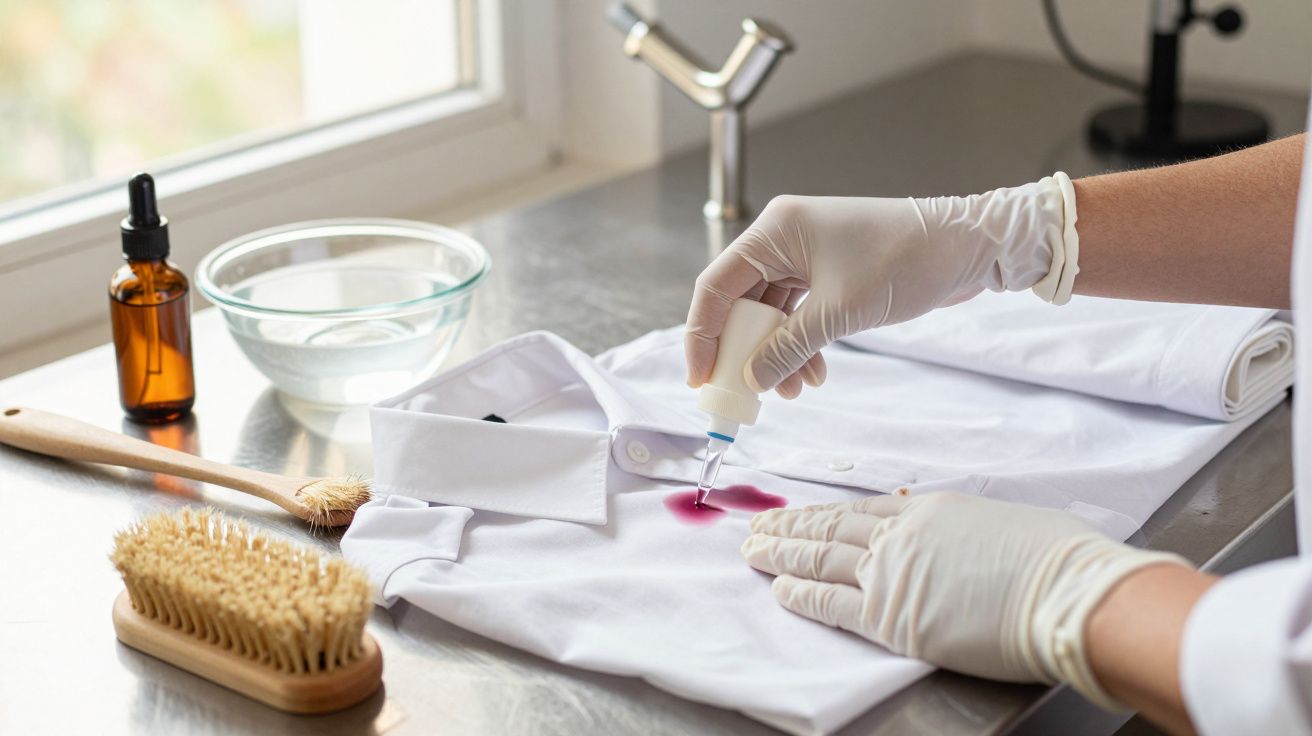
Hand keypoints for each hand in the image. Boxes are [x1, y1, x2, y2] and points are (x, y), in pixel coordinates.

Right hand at [686, 175, 1075, 395]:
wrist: (970, 246)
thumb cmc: (906, 261)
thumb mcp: (839, 312)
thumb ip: (787, 348)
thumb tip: (753, 380)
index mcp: (775, 231)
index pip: (716, 286)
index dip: (702, 335)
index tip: (701, 377)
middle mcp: (784, 239)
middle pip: (741, 303)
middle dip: (745, 352)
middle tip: (745, 393)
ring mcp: (807, 256)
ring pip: (772, 315)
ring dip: (777, 355)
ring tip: (793, 392)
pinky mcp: (830, 273)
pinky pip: (799, 315)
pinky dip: (801, 346)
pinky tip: (815, 374)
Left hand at [740, 492, 1187, 707]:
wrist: (1068, 591)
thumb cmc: (1056, 558)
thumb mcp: (1001, 521)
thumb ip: (961, 526)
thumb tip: (946, 530)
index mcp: (929, 510)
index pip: (862, 511)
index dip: (826, 513)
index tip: (802, 513)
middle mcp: (901, 536)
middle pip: (831, 526)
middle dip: (790, 527)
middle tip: (756, 525)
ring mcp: (891, 574)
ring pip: (820, 557)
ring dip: (781, 553)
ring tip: (751, 549)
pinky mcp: (891, 616)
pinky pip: (830, 602)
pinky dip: (800, 595)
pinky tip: (777, 590)